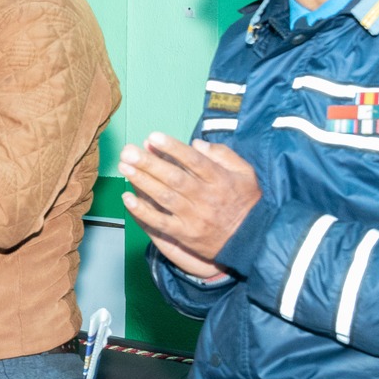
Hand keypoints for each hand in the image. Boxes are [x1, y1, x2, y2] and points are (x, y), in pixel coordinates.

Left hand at [118, 133, 260, 272]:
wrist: (253, 240)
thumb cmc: (246, 201)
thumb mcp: (245, 173)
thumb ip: (223, 155)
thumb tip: (196, 143)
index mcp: (220, 180)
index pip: (194, 161)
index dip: (172, 148)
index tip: (152, 137)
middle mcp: (206, 198)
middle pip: (174, 178)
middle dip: (149, 163)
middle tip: (128, 151)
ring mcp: (194, 217)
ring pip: (164, 197)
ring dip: (142, 182)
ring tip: (124, 167)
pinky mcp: (185, 234)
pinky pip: (160, 222)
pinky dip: (143, 211)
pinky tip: (127, 198)